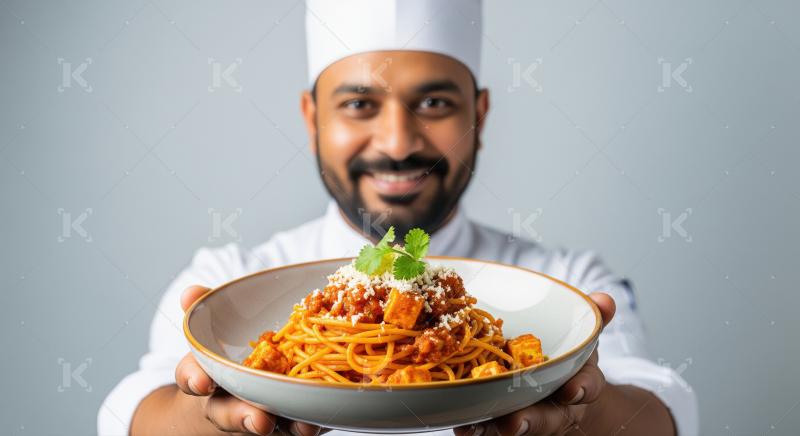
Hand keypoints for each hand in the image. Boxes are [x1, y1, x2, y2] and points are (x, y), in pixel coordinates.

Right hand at [176, 285, 325, 434]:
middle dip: (242, 416)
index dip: (194, 379)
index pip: (192, 377)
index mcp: (207, 375)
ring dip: (284, 425)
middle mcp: (228, 401)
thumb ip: (206, 307)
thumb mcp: (216, 327)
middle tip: (259, 419)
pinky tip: (315, 422)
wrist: (241, 389)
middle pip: (229, 413)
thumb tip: (190, 292)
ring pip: (264, 424)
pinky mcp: (283, 421)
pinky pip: (293, 426)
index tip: (202, 381)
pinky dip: (305, 425)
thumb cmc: (229, 352)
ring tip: (300, 427)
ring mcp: (257, 414)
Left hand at [454, 292, 615, 435]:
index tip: (570, 390)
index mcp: (579, 383)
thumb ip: (593, 317)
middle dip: (529, 421)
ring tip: (472, 428)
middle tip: (513, 423)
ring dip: (492, 428)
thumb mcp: (582, 334)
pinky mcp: (501, 417)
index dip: (580, 389)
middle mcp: (554, 406)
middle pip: (546, 419)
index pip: (586, 387)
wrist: (556, 381)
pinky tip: (458, 423)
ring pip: (512, 425)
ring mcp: (527, 414)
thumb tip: (605, 300)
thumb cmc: (568, 354)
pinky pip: (487, 425)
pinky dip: (473, 425)